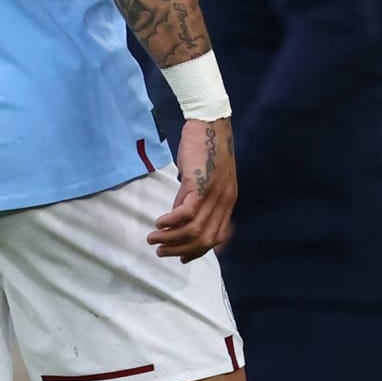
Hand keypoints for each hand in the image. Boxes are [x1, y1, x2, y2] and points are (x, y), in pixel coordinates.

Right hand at [148, 116, 236, 261]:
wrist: (210, 122)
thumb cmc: (205, 147)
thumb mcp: (202, 178)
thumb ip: (191, 199)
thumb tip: (176, 218)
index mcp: (227, 201)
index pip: (216, 237)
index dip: (198, 251)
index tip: (181, 258)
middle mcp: (224, 202)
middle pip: (204, 239)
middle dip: (181, 250)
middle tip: (162, 251)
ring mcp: (214, 194)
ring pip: (194, 230)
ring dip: (171, 239)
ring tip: (154, 239)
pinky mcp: (200, 185)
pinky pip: (186, 213)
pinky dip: (171, 223)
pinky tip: (159, 223)